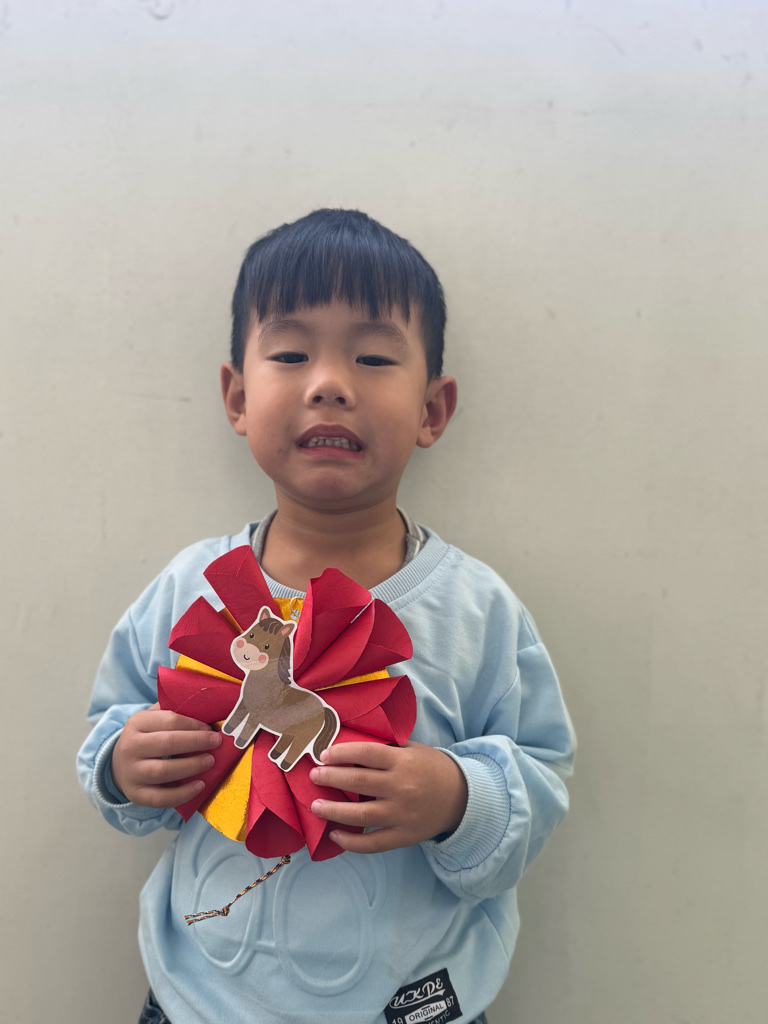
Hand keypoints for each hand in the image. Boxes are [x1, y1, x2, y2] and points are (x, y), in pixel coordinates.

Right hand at [111, 703, 221, 807]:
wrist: (120, 764)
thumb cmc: (148, 737)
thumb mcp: (154, 719)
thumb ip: (176, 713)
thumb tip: (209, 713)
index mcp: (137, 722)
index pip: (169, 720)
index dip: (193, 724)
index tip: (210, 729)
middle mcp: (130, 747)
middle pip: (167, 743)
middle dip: (196, 742)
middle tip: (217, 742)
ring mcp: (132, 772)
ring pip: (163, 771)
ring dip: (191, 766)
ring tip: (210, 761)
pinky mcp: (136, 794)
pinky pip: (160, 798)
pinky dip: (182, 793)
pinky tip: (200, 785)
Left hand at [308, 741, 467, 853]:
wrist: (461, 797)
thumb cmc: (430, 768)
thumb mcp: (412, 750)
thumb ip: (385, 749)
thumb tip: (347, 749)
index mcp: (403, 762)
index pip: (366, 754)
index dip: (341, 753)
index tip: (324, 754)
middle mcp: (401, 787)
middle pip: (358, 783)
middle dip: (330, 778)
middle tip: (313, 775)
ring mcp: (402, 815)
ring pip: (360, 815)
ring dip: (333, 811)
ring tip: (315, 805)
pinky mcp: (403, 836)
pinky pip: (372, 843)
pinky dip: (351, 842)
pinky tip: (335, 835)